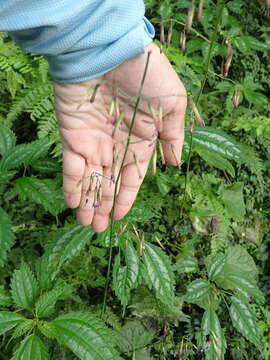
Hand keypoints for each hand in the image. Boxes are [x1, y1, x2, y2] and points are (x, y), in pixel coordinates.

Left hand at [54, 42, 186, 231]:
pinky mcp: (73, 134)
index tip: (120, 217)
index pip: (132, 176)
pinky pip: (72, 165)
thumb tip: (175, 164)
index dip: (127, 197)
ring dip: (87, 201)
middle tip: (98, 229)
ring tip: (85, 224)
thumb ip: (173, 136)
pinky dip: (72, 184)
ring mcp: (94, 140)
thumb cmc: (148, 74)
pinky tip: (73, 203)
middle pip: (109, 181)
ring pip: (90, 178)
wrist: (115, 50)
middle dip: (104, 205)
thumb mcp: (173, 105)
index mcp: (141, 140)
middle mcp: (116, 144)